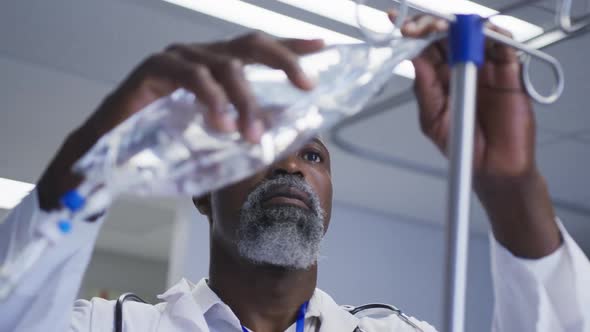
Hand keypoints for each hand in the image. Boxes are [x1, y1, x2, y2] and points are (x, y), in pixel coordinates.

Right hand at [37, 32, 323, 210]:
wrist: (109, 151)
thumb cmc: (163, 142)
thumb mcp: (212, 137)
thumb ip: (239, 129)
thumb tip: (275, 137)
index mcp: (217, 66)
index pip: (259, 50)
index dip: (291, 47)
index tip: (323, 48)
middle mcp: (201, 55)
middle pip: (250, 46)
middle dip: (284, 62)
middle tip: (306, 85)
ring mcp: (179, 57)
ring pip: (226, 67)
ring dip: (246, 101)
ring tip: (253, 134)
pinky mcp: (155, 67)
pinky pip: (193, 77)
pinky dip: (212, 100)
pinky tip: (221, 125)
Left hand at [395, 14, 560, 256]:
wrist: (494, 169)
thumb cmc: (463, 147)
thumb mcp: (433, 121)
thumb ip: (425, 91)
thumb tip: (416, 61)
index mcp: (440, 78)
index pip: (426, 46)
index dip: (415, 32)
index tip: (401, 24)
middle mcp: (462, 68)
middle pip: (449, 34)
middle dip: (434, 24)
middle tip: (424, 26)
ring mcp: (486, 68)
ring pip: (477, 34)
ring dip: (463, 26)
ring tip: (449, 30)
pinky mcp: (510, 73)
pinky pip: (506, 48)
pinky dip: (496, 37)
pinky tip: (484, 36)